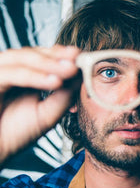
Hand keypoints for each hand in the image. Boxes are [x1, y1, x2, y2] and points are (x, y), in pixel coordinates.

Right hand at [0, 46, 79, 164]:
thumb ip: (65, 95)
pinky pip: (11, 74)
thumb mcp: (48, 113)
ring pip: (21, 58)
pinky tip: (55, 82)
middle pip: (31, 53)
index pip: (42, 57)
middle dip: (57, 56)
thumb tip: (82, 76)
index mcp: (23, 76)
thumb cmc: (15, 134)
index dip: (61, 55)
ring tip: (71, 69)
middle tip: (78, 59)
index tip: (82, 56)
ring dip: (49, 63)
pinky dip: (34, 77)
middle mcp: (8, 71)